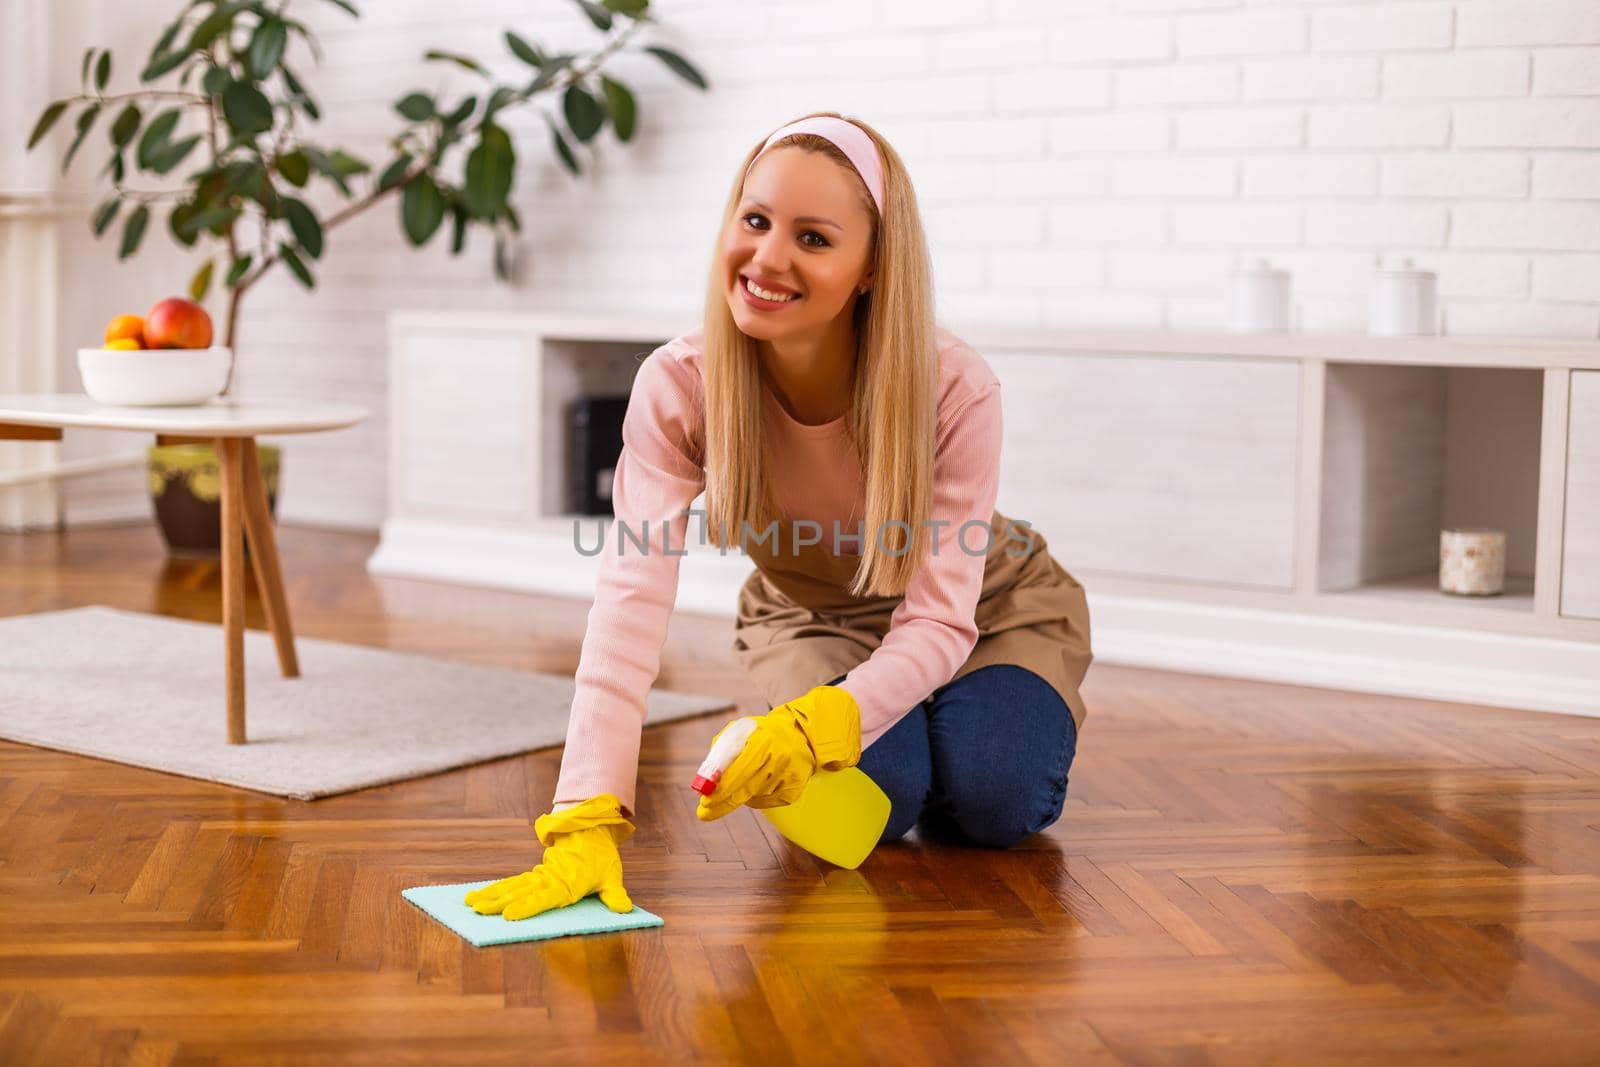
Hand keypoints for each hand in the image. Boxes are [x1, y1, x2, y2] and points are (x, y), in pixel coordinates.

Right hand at [464, 794, 634, 919]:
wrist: (590, 828)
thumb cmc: (602, 857)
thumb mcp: (612, 875)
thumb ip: (614, 894)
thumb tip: (624, 908)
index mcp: (567, 883)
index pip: (545, 897)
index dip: (527, 906)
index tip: (509, 915)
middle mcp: (549, 879)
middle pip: (521, 892)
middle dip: (499, 902)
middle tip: (477, 911)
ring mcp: (540, 875)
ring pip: (512, 886)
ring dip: (491, 894)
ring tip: (470, 903)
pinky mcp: (536, 874)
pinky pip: (514, 882)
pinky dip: (496, 888)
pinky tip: (480, 895)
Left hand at [696, 684, 861, 821]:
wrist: (802, 735)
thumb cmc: (762, 734)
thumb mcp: (741, 732)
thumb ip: (721, 752)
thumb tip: (703, 782)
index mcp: (767, 739)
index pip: (740, 768)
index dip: (721, 786)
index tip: (703, 799)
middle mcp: (782, 758)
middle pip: (746, 788)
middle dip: (723, 802)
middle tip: (705, 812)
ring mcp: (790, 776)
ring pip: (754, 796)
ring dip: (739, 795)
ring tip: (741, 780)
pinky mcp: (794, 791)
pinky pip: (766, 802)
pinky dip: (755, 797)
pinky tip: (759, 782)